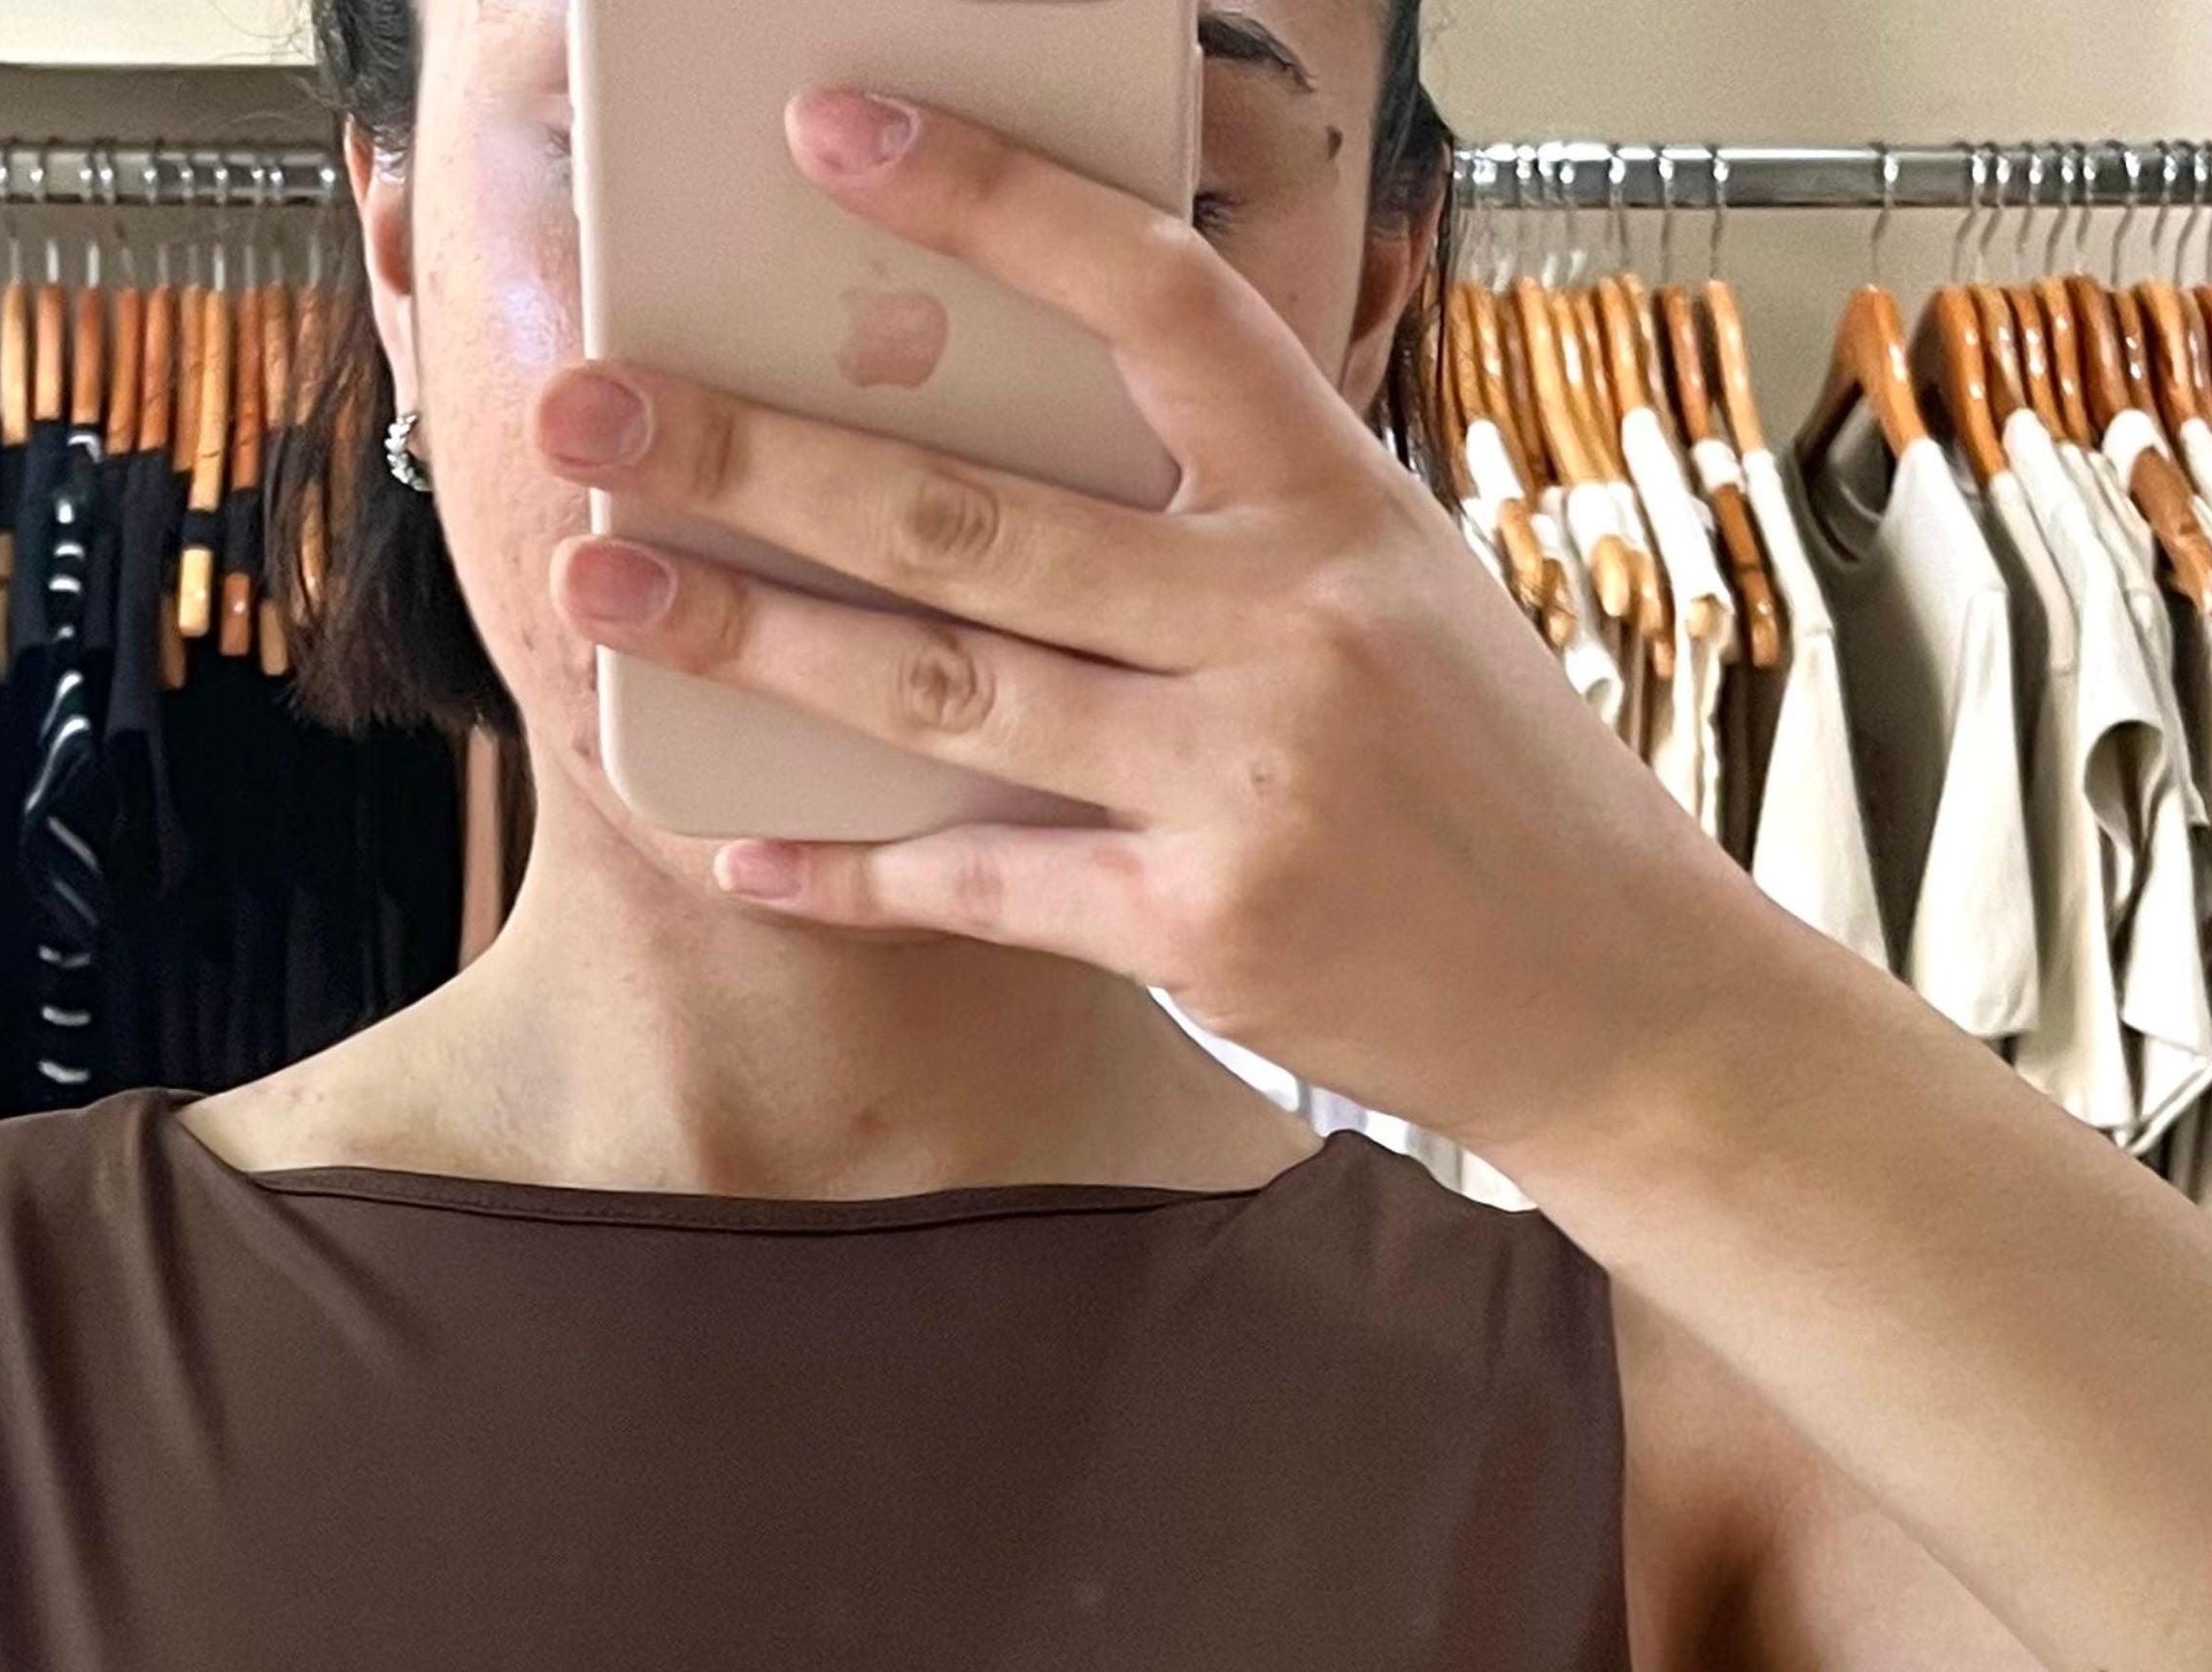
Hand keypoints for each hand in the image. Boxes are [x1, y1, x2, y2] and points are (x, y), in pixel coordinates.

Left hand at [532, 84, 1790, 1177]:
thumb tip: (1018, 449)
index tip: (830, 136)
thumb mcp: (1402, 594)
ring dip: (752, 638)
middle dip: (761, 455)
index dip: (988, 205)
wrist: (1614, 996)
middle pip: (978, 514)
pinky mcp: (1204, 930)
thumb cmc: (1493, 785)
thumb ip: (1237, 522)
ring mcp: (1245, 781)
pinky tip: (737, 841)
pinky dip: (851, 871)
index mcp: (1337, 504)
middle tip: (596, 406)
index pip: (1155, 300)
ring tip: (600, 586)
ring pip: (946, 691)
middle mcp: (1289, 624)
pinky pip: (985, 885)